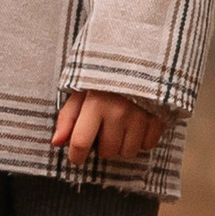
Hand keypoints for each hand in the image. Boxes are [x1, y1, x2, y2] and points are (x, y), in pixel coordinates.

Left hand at [51, 90, 165, 167]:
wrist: (137, 58)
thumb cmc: (104, 79)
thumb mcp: (80, 92)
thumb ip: (67, 117)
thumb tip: (56, 142)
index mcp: (95, 103)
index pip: (81, 142)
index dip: (76, 156)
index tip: (77, 157)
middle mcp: (118, 111)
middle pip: (107, 151)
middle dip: (103, 145)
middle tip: (104, 129)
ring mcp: (140, 115)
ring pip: (127, 152)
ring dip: (122, 145)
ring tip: (120, 127)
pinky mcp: (158, 117)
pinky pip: (147, 145)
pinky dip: (141, 140)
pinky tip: (136, 126)